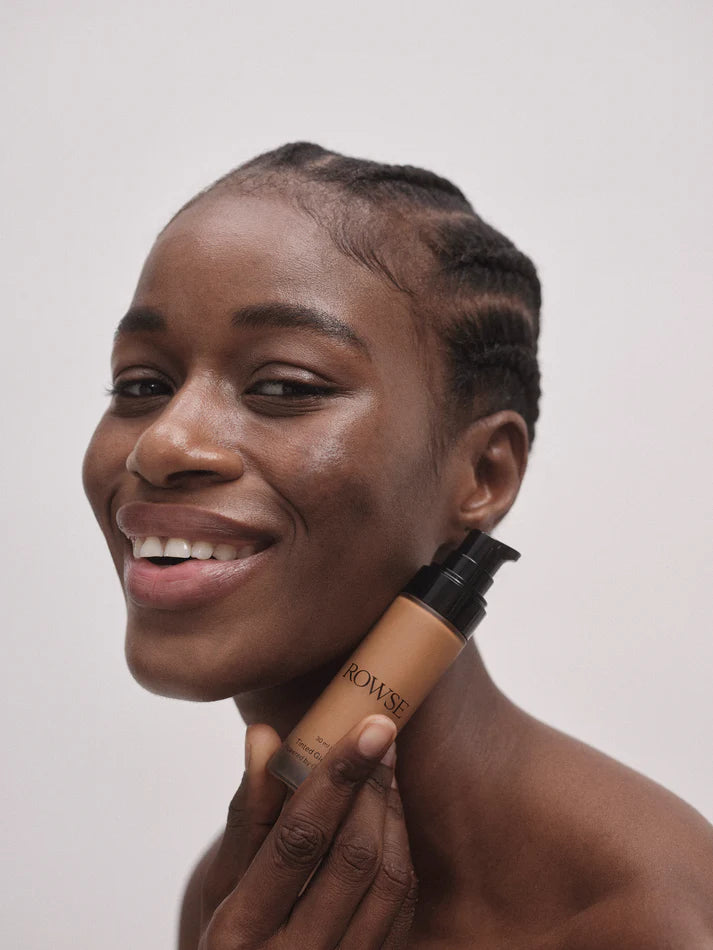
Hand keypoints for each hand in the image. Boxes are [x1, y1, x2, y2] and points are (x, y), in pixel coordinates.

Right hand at [197, 715, 416, 948]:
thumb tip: (264, 735)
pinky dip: (401, 849)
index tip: (370, 726)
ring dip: (391, 813)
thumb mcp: (223, 884)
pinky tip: (388, 815)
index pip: (300, 838)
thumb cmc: (235, 937)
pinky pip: (402, 904)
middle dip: (372, 785)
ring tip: (383, 768)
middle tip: (381, 734)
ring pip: (388, 879)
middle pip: (353, 857)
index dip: (339, 776)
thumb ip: (248, 812)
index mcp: (241, 929)